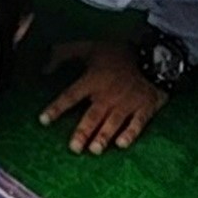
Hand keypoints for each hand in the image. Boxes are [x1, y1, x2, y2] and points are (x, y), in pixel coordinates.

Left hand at [41, 39, 171, 155]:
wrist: (154, 54)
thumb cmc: (118, 53)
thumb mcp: (89, 47)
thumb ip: (63, 54)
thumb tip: (44, 68)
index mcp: (93, 80)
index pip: (71, 96)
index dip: (56, 108)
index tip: (43, 121)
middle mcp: (108, 95)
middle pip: (93, 115)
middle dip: (83, 132)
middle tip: (74, 148)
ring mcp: (127, 103)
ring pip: (113, 122)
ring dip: (103, 136)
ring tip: (94, 150)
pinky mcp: (145, 108)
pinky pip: (138, 123)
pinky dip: (130, 134)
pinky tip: (122, 145)